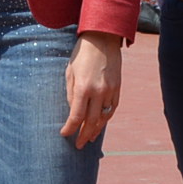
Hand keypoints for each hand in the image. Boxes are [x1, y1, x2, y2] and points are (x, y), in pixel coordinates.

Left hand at [60, 31, 125, 147]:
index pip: (76, 116)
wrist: (103, 38)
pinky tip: (101, 124)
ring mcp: (110, 91)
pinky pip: (112, 108)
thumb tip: (72, 110)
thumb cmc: (82, 54)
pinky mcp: (118, 88)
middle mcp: (98, 92)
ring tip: (90, 138)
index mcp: (82, 88)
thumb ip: (70, 93)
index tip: (64, 134)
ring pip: (104, 117)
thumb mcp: (70, 72)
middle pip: (91, 121)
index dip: (70, 128)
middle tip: (79, 145)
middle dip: (84, 135)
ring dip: (96, 130)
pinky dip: (106, 118)